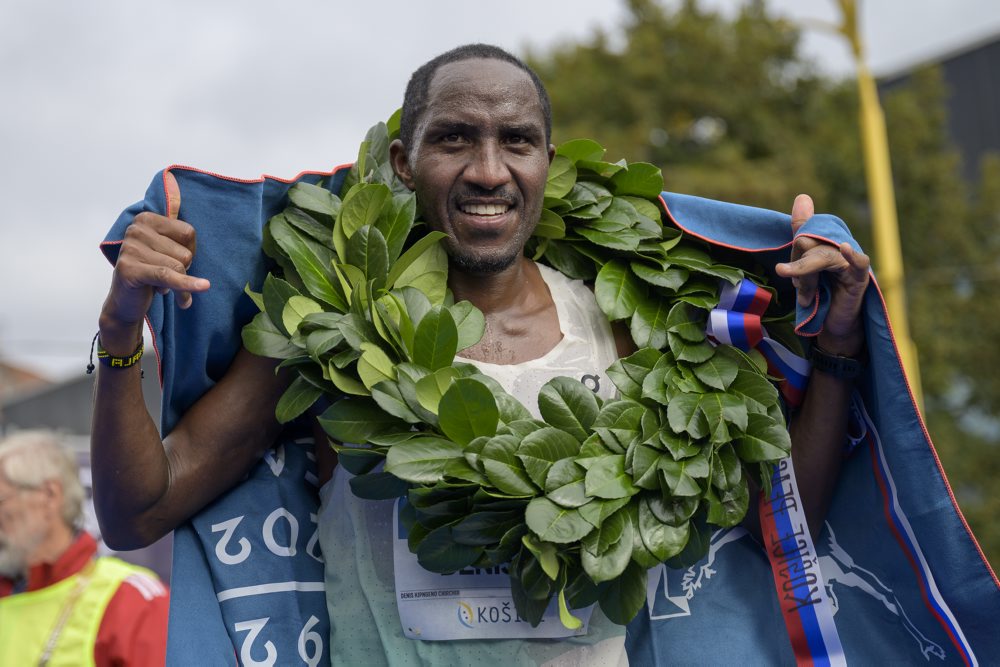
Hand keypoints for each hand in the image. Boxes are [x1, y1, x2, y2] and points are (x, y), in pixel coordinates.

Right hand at [99, 171, 209, 352]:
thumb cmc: (152, 274)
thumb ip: (179, 235)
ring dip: (179, 285)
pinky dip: (183, 287)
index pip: (188, 232)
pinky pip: (167, 276)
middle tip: (167, 278)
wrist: (127, 303)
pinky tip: (188, 301)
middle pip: (185, 251)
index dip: (190, 251)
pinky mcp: (129, 269)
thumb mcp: (167, 250)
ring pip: (179, 266)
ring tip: (163, 287)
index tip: (178, 260)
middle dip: (183, 270)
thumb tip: (180, 191)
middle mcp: (135, 228)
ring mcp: (130, 248)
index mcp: (146, 219)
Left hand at [774, 194, 869, 355]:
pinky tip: (844, 248)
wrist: (834, 324)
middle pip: (808, 244)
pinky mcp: (860, 279)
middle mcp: (839, 248)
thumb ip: (803, 231)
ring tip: (801, 293)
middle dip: (797, 269)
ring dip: (806, 279)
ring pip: (820, 258)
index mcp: (825, 242)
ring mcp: (850, 262)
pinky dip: (852, 256)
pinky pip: (859, 263)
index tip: (789, 275)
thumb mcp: (805, 264)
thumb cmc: (821, 292)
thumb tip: (802, 196)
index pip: (802, 237)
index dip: (792, 259)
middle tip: (799, 290)